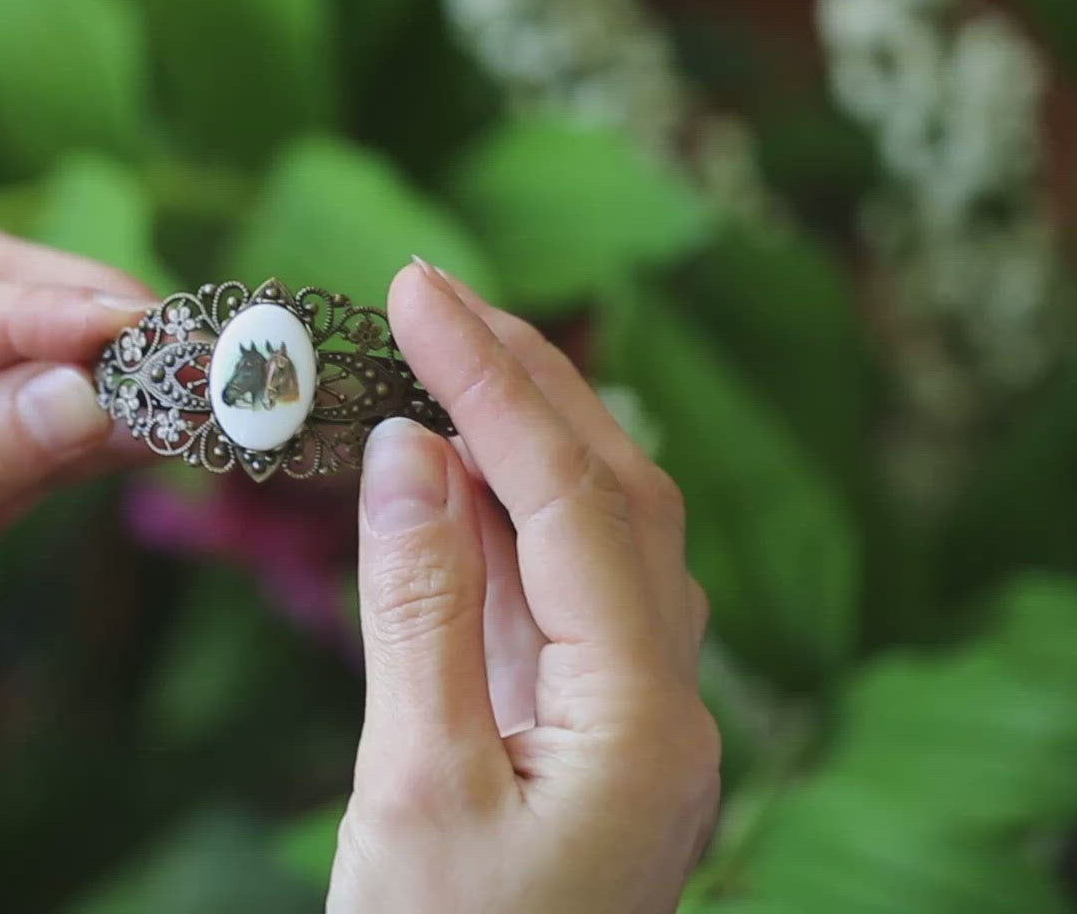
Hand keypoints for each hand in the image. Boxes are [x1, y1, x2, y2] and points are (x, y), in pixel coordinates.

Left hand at [0, 225, 154, 911]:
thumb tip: (86, 388)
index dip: (26, 312)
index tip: (131, 322)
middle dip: (75, 318)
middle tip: (186, 347)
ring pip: (8, 370)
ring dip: (99, 375)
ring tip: (196, 388)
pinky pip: (24, 448)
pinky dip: (89, 438)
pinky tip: (154, 435)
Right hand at [329, 261, 719, 912]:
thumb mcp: (410, 788)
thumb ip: (418, 606)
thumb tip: (412, 449)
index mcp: (645, 719)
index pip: (572, 499)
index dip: (492, 381)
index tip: (414, 289)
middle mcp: (667, 706)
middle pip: (618, 496)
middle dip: (528, 382)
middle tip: (432, 297)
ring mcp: (634, 724)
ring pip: (599, 539)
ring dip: (521, 439)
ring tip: (434, 359)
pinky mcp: (587, 740)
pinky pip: (560, 600)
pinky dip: (504, 523)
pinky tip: (449, 479)